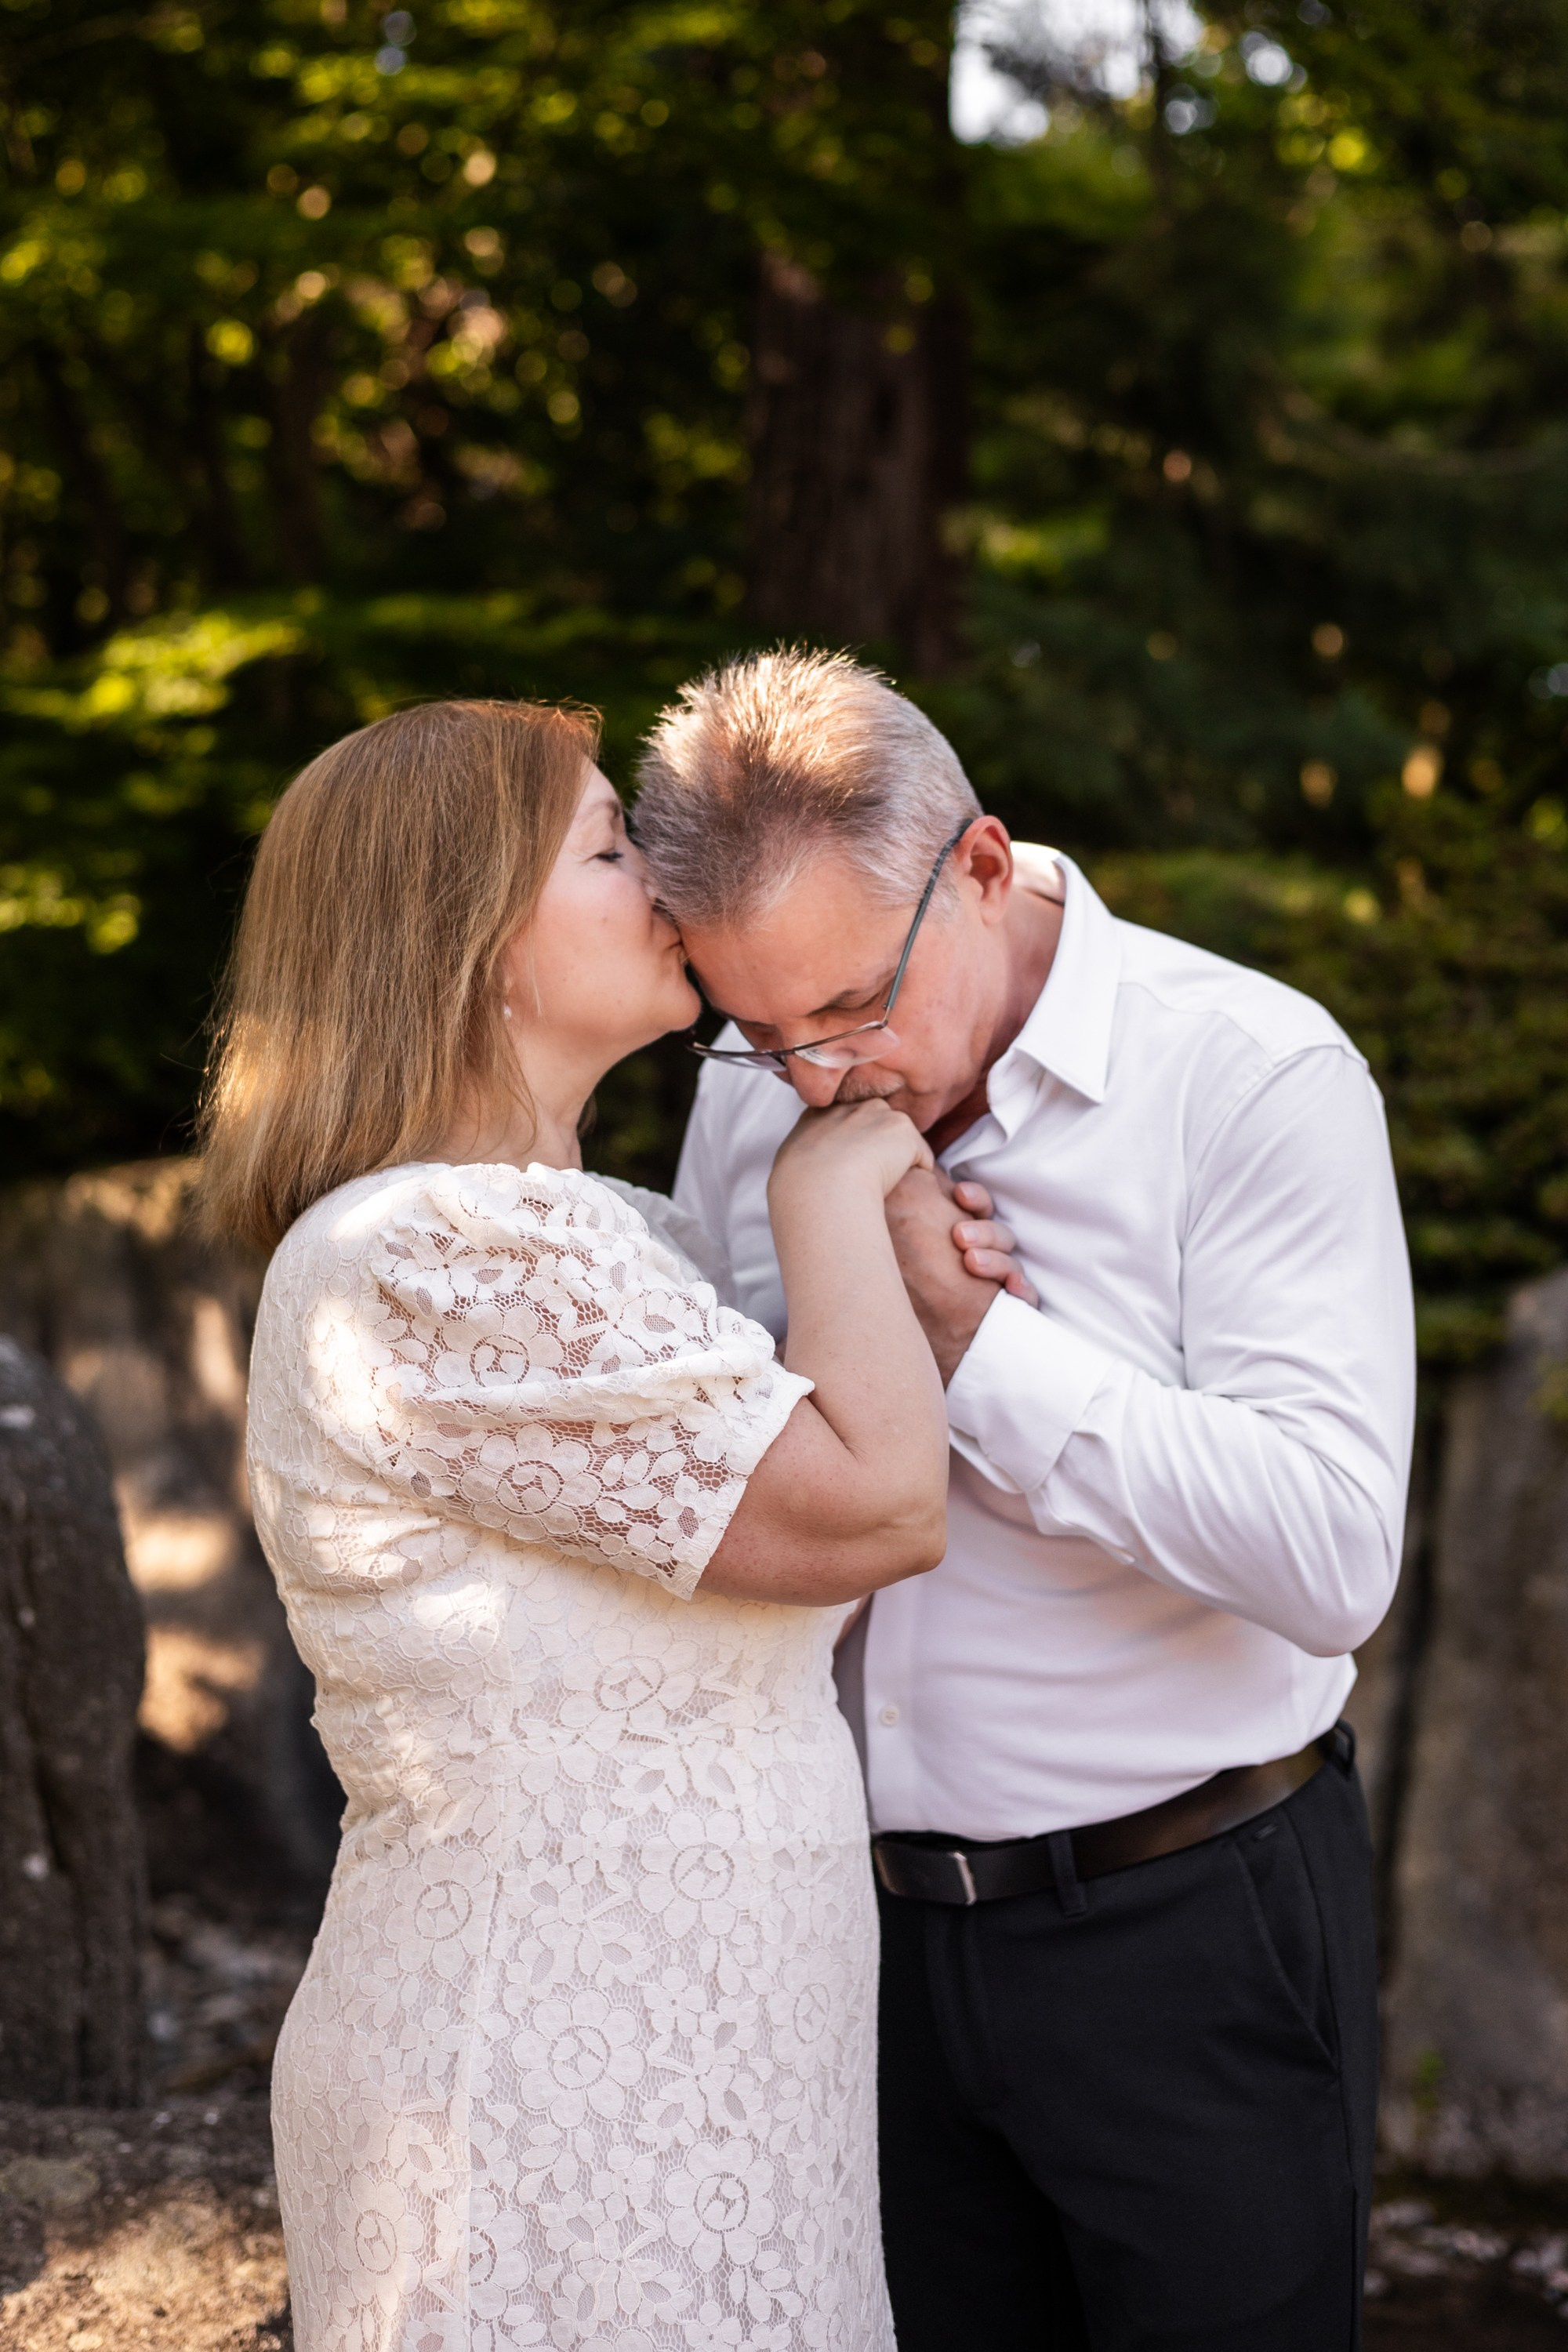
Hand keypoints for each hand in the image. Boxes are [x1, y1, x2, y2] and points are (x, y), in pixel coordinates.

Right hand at [769, 1098, 933, 1206]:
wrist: (820, 1187)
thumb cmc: (800, 1187)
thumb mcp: (790, 1163)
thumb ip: (807, 1154)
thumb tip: (810, 1167)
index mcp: (820, 1114)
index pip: (845, 1121)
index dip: (854, 1146)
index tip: (852, 1168)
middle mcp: (850, 1106)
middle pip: (877, 1124)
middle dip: (880, 1146)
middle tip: (872, 1178)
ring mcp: (878, 1114)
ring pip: (900, 1140)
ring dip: (899, 1160)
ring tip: (884, 1185)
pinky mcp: (903, 1129)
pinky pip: (921, 1157)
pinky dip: (916, 1174)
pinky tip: (898, 1188)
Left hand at [885, 1168, 1033, 1384]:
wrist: (925, 1358)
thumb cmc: (908, 1301)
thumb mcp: (908, 1246)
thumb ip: (916, 1214)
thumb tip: (916, 1183)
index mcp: (958, 1239)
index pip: (975, 1208)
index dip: (972, 1199)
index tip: (960, 1196)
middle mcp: (981, 1258)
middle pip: (995, 1232)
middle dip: (982, 1230)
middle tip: (959, 1237)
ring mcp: (998, 1285)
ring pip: (1010, 1259)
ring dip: (996, 1259)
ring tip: (971, 1262)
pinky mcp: (1012, 1310)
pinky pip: (1026, 1296)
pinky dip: (1021, 1289)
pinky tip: (1012, 1289)